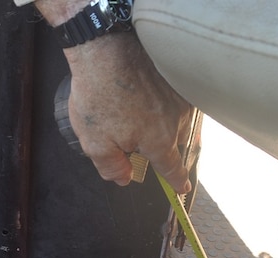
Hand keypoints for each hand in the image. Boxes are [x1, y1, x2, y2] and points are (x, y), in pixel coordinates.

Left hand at [64, 33, 195, 193]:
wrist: (105, 49)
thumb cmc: (99, 95)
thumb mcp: (95, 143)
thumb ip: (111, 167)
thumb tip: (124, 179)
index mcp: (158, 140)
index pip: (171, 167)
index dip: (176, 181)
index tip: (182, 189)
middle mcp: (176, 119)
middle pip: (177, 143)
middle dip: (167, 151)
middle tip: (157, 154)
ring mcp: (179, 96)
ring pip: (180, 121)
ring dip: (169, 128)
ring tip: (148, 124)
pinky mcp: (176, 77)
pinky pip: (179, 100)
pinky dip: (169, 107)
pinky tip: (153, 102)